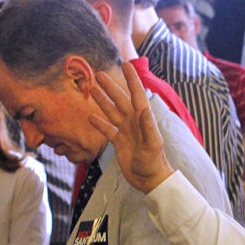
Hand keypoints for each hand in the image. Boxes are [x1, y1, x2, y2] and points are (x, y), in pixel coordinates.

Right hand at [89, 62, 174, 193]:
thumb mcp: (152, 144)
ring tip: (92, 88)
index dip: (132, 80)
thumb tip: (143, 108)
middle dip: (111, 87)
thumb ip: (148, 126)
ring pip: (112, 111)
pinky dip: (99, 122)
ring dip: (102, 100)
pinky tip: (90, 116)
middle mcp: (134, 122)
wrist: (149, 180)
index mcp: (143, 119)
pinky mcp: (118, 142)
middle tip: (98, 74)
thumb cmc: (154, 162)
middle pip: (120, 100)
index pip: (137, 94)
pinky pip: (107, 129)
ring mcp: (126, 131)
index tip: (126, 64)